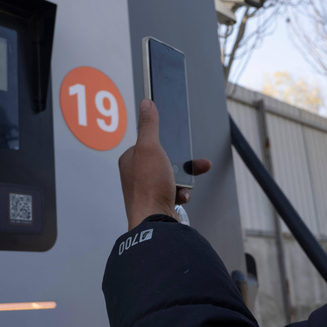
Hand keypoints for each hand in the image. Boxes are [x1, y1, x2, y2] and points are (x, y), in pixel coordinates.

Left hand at [118, 99, 210, 229]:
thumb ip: (149, 125)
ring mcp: (147, 189)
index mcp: (130, 160)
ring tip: (186, 184)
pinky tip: (181, 196)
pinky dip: (182, 192)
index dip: (165, 142)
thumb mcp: (150, 147)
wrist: (155, 222)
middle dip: (182, 162)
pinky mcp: (158, 202)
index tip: (177, 142)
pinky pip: (175, 191)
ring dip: (184, 179)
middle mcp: (136, 174)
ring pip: (173, 175)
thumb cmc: (149, 187)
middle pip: (165, 159)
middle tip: (195, 163)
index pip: (149, 142)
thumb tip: (146, 104)